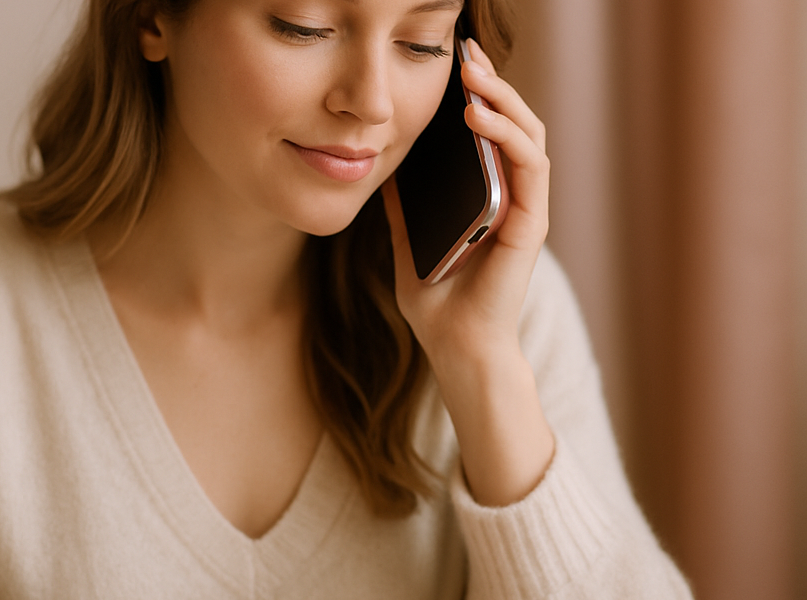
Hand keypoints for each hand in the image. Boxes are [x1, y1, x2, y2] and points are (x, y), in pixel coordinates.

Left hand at [382, 38, 553, 505]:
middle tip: (466, 52)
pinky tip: (479, 116)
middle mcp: (512, 198)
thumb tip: (383, 171)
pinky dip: (507, 136)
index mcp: (488, 199)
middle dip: (492, 84)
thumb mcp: (409, 245)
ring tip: (472, 74)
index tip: (452, 64)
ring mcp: (525, 209)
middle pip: (513, 124)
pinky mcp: (530, 224)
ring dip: (504, 100)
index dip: (478, 96)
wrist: (456, 348)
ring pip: (529, 136)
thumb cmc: (437, 305)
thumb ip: (403, 210)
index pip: (491, 134)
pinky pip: (529, 167)